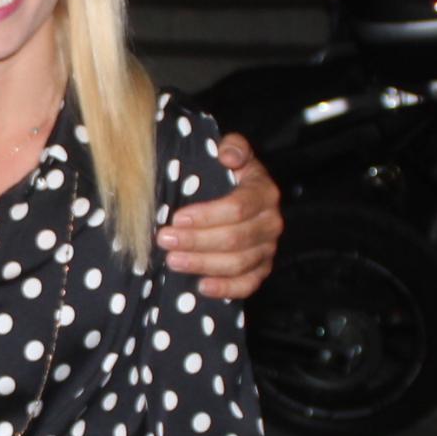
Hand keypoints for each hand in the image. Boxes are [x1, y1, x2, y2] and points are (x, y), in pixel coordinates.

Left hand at [159, 135, 280, 300]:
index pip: (238, 208)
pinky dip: (225, 289)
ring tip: (173, 260)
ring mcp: (268, 249)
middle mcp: (271, 223)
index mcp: (264, 193)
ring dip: (203, 264)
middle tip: (165, 240)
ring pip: (238, 263)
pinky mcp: (261, 270)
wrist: (242, 196)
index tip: (177, 218)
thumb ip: (233, 147)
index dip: (206, 216)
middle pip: (235, 238)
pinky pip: (247, 285)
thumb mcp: (232, 153)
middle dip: (196, 241)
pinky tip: (201, 286)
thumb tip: (227, 155)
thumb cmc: (230, 175)